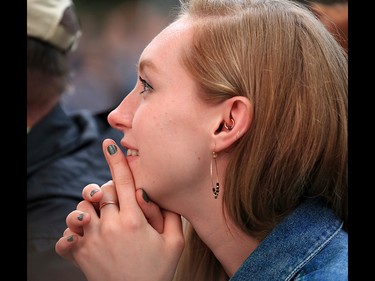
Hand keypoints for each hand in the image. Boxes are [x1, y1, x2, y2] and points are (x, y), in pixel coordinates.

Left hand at [55, 139, 184, 280]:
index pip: (124, 181)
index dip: (116, 160)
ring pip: (80, 208)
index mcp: (134, 220)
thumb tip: (156, 192)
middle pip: (101, 191)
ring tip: (99, 218)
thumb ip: (171, 215)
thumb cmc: (158, 271)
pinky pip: (66, 235)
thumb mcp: (175, 244)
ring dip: (89, 208)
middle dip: (107, 190)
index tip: (108, 143)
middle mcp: (110, 226)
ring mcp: (92, 240)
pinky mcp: (80, 254)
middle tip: (117, 201)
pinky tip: (84, 236)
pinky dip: (71, 233)